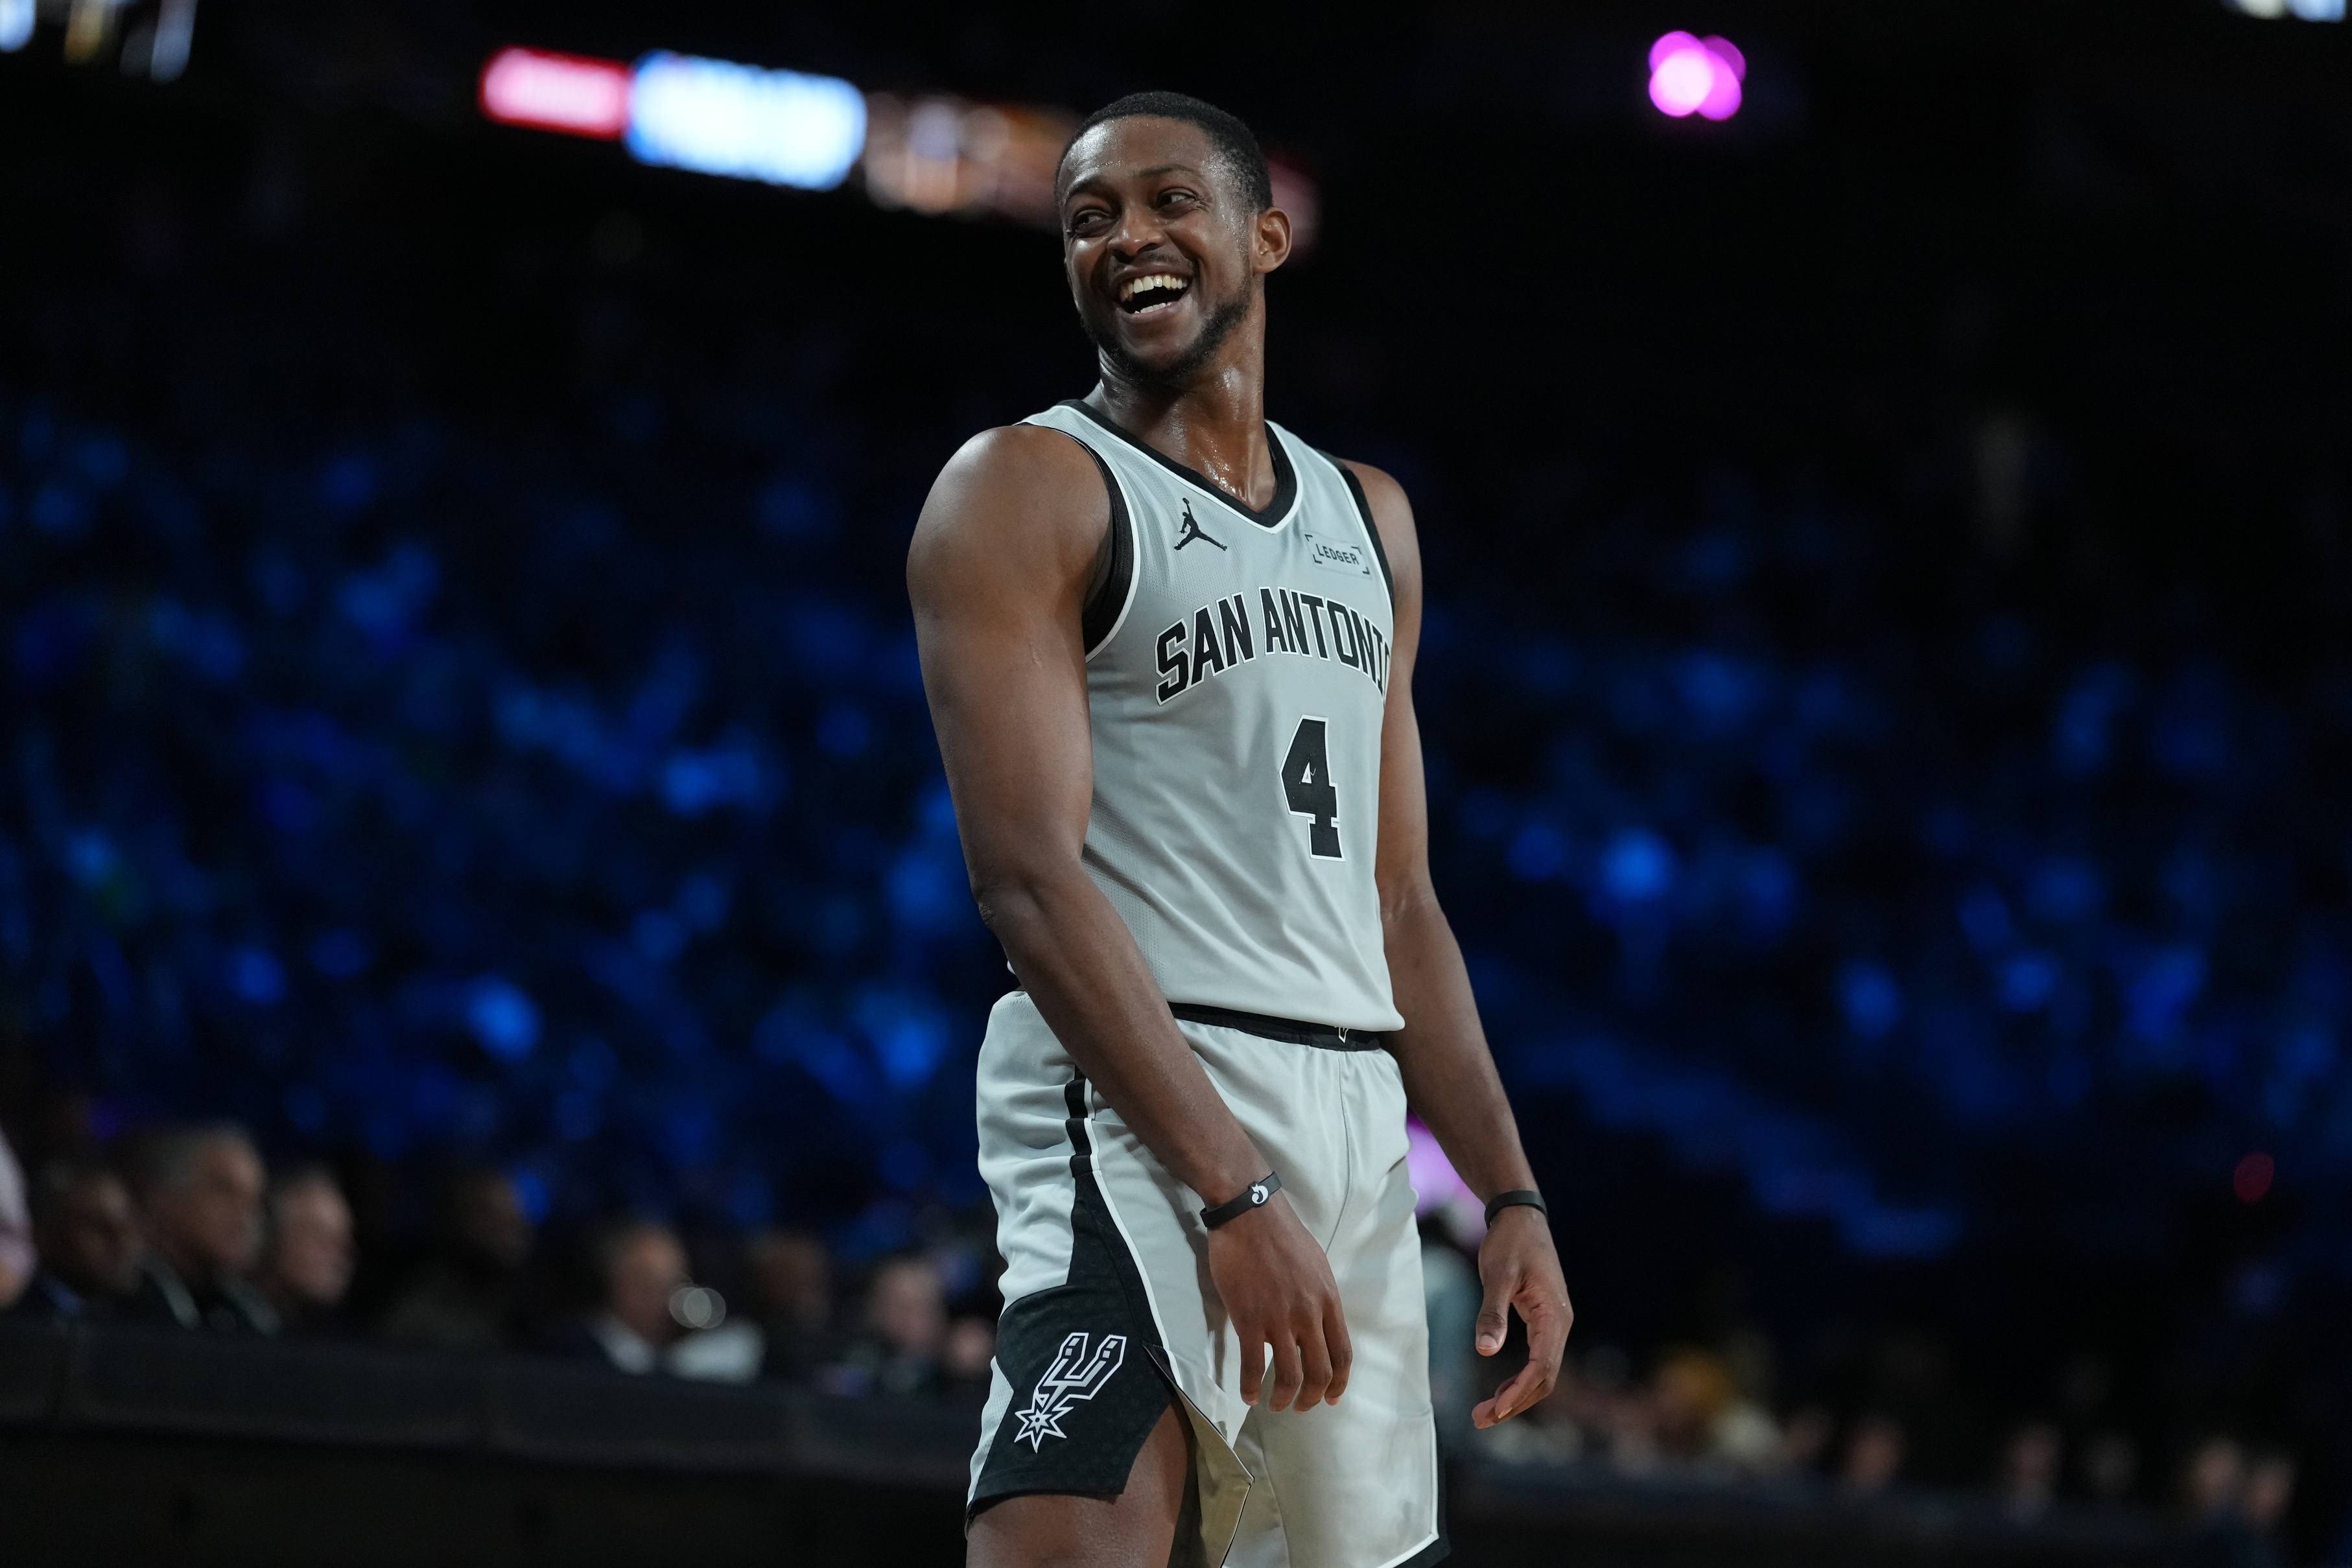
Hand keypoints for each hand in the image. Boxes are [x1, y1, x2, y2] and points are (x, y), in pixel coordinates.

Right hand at [1206, 1193, 1351, 1412]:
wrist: (1249, 1212)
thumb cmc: (1282, 1234)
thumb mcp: (1316, 1265)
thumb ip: (1320, 1298)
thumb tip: (1320, 1323)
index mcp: (1328, 1300)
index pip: (1343, 1354)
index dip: (1339, 1383)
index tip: (1332, 1399)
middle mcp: (1308, 1314)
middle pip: (1320, 1372)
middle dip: (1312, 1397)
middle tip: (1300, 1407)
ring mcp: (1279, 1318)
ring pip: (1288, 1375)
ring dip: (1283, 1398)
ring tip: (1275, 1405)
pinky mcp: (1248, 1318)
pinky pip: (1252, 1365)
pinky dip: (1251, 1387)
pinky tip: (1248, 1395)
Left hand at [1471, 1205, 1570, 1426]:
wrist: (1520, 1217)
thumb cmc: (1509, 1242)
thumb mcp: (1497, 1275)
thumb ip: (1492, 1313)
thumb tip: (1486, 1352)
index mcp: (1554, 1315)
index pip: (1543, 1366)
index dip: (1520, 1392)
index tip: (1495, 1410)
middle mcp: (1560, 1323)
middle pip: (1545, 1378)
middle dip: (1516, 1402)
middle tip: (1481, 1419)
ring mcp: (1554, 1324)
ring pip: (1542, 1373)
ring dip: (1517, 1395)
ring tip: (1485, 1413)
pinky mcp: (1544, 1321)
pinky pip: (1537, 1360)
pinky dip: (1519, 1380)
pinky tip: (1498, 1390)